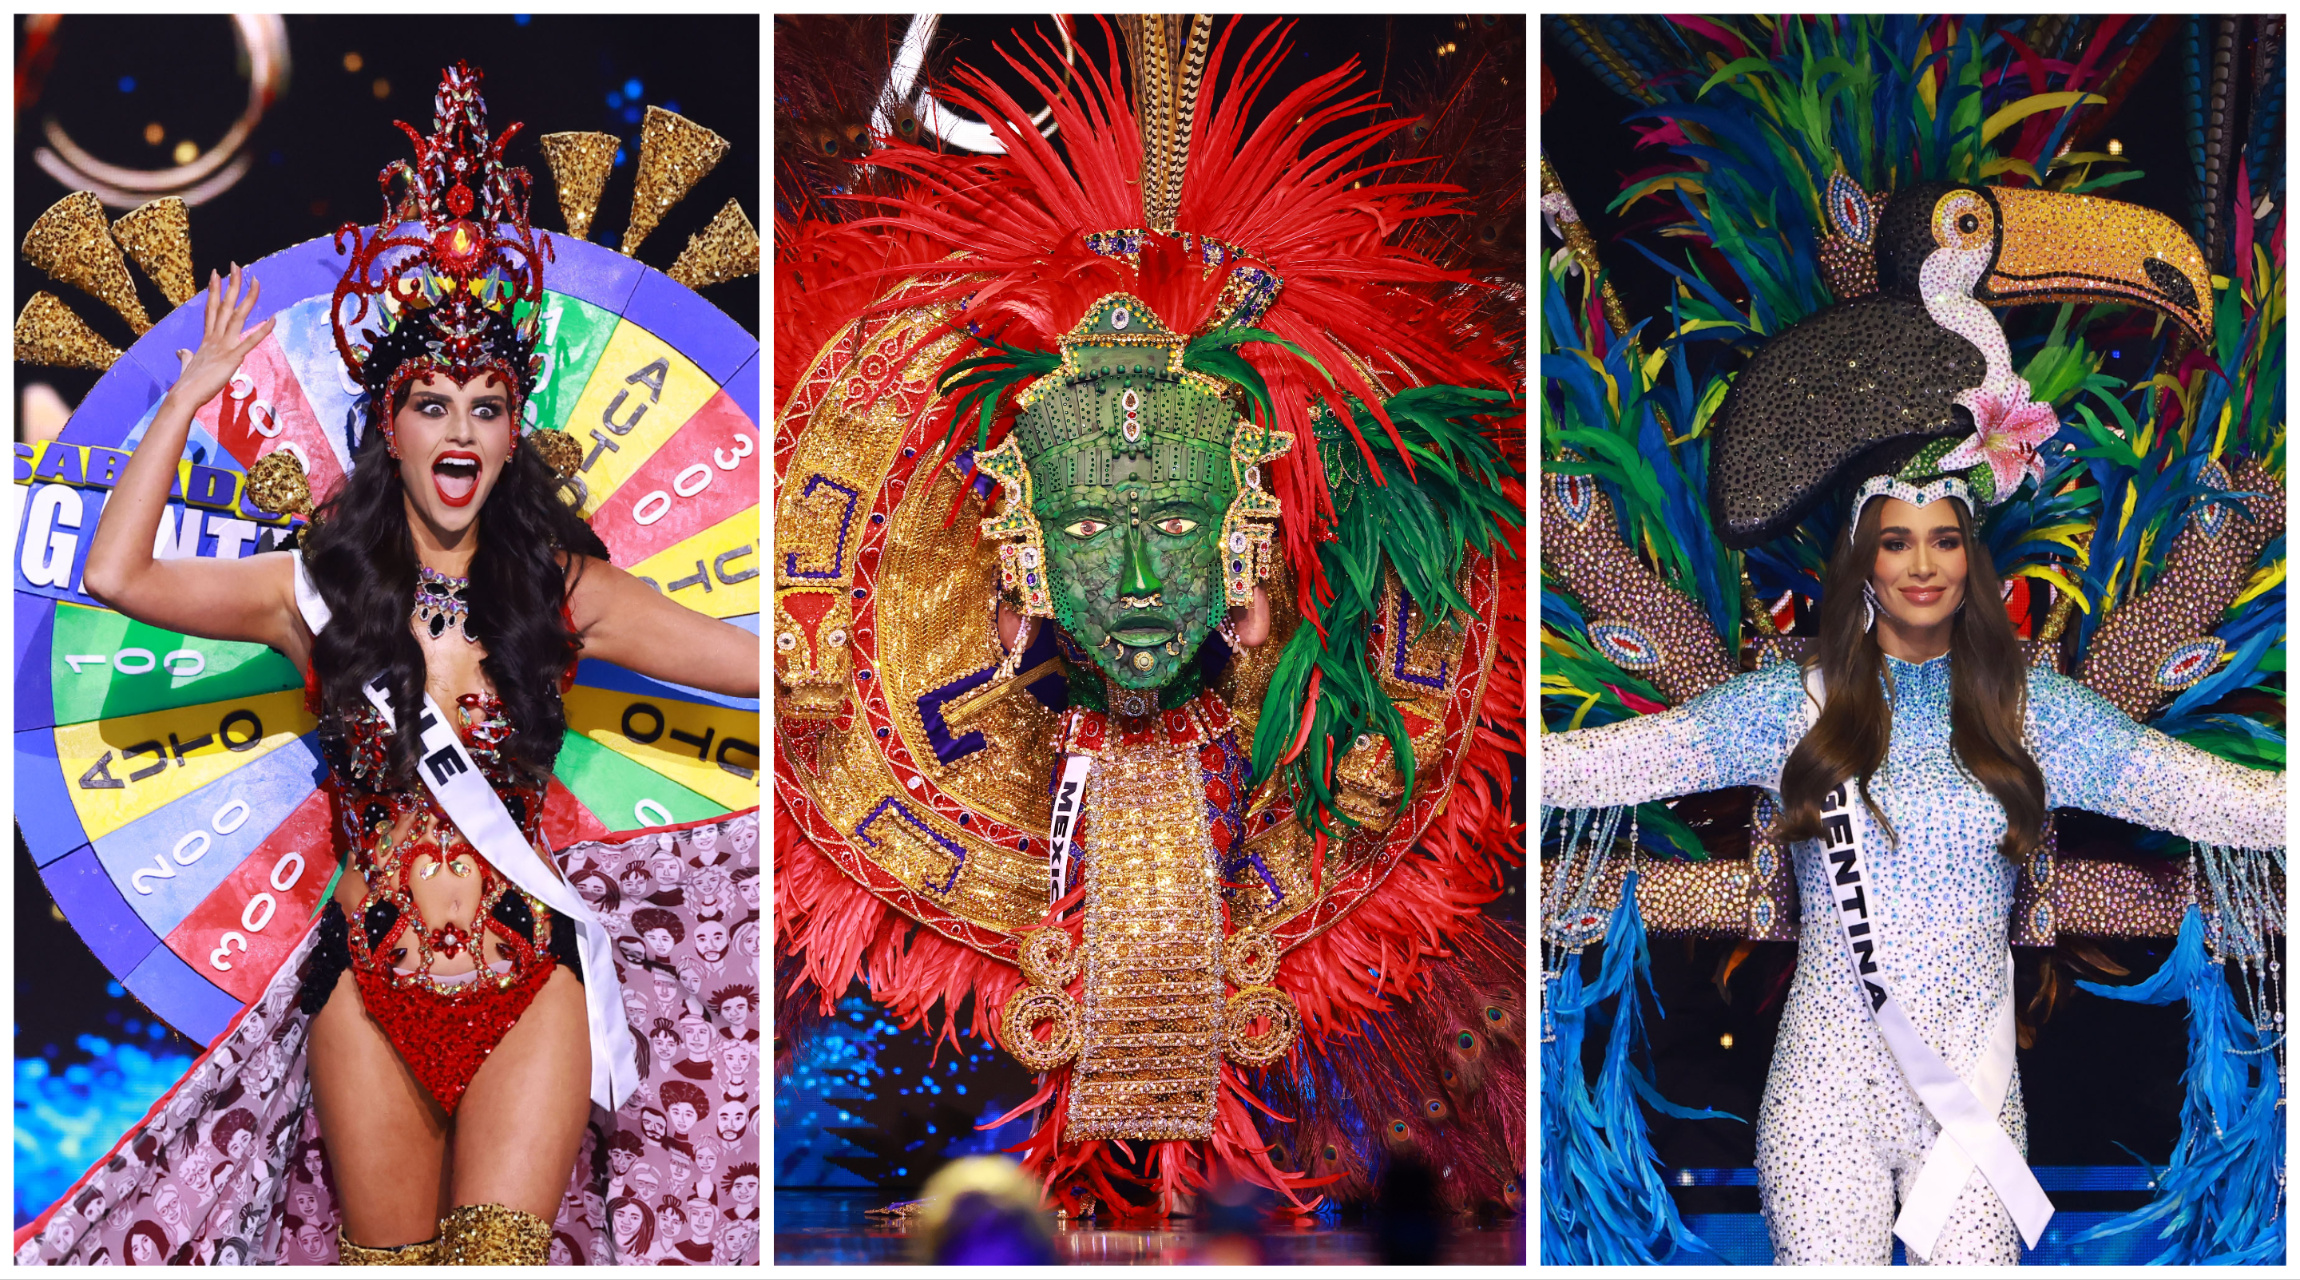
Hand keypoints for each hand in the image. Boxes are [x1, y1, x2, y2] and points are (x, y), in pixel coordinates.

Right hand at [168, 264, 273, 410]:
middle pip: (224, 304)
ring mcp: (223, 345)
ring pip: (237, 316)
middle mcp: (214, 337)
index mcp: (207, 338)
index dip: (214, 290)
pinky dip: (264, 330)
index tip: (216, 273)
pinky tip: (274, 319)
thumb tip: (181, 351)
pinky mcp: (232, 358)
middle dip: (231, 284)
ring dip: (248, 297)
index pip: (211, 308)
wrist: (184, 396)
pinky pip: (251, 341)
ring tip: (255, 280)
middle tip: (236, 264)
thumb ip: (186, 356)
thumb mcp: (187, 364)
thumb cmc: (187, 383)